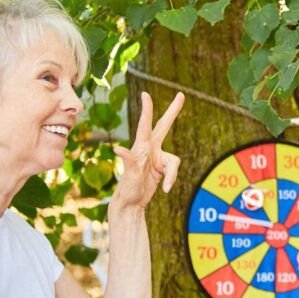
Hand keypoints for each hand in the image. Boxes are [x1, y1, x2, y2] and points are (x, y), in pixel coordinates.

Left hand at [112, 92, 183, 208]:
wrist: (131, 203)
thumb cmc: (128, 189)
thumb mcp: (129, 176)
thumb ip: (128, 161)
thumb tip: (118, 149)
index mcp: (141, 147)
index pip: (145, 125)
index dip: (147, 109)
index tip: (145, 94)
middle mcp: (150, 148)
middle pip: (165, 126)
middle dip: (173, 111)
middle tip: (180, 95)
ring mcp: (157, 157)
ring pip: (174, 161)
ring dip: (172, 175)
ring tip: (164, 188)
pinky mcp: (162, 167)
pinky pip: (173, 170)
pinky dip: (171, 179)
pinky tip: (165, 189)